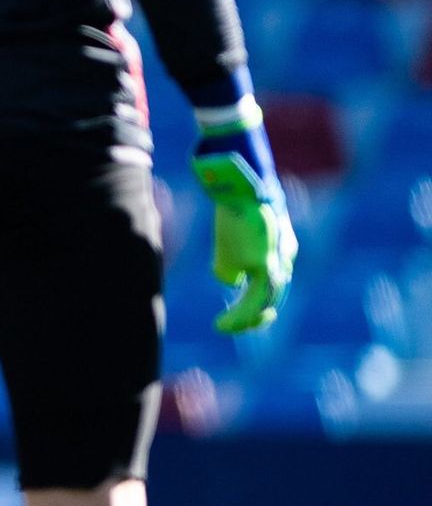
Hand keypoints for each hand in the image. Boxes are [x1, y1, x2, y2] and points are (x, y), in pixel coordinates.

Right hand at [190, 119, 297, 334]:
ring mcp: (275, 259)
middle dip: (253, 317)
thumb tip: (232, 280)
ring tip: (223, 327)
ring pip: (265, 302)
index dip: (259, 304)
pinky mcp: (263, 262)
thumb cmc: (234, 196)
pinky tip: (223, 324)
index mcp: (279, 245)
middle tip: (231, 327)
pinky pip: (255, 300)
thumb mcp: (234, 230)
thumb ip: (234, 255)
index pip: (274, 283)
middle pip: (273, 296)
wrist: (238, 179)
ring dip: (243, 319)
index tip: (242, 316)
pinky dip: (239, 316)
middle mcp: (283, 254)